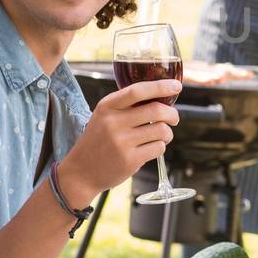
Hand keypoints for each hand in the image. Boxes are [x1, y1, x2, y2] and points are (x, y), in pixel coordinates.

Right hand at [57, 80, 181, 198]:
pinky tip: (151, 148)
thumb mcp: (104, 116)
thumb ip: (126, 106)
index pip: (137, 91)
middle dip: (172, 114)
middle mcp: (113, 122)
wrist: (81, 172)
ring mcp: (122, 142)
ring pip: (161, 130)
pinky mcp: (130, 160)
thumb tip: (160, 96)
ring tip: (161, 136)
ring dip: (167, 133)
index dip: (160, 86)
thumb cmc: (98, 141)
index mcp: (107, 106)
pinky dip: (160, 147)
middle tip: (174, 118)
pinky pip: (158, 148)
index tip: (176, 86)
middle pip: (156, 110)